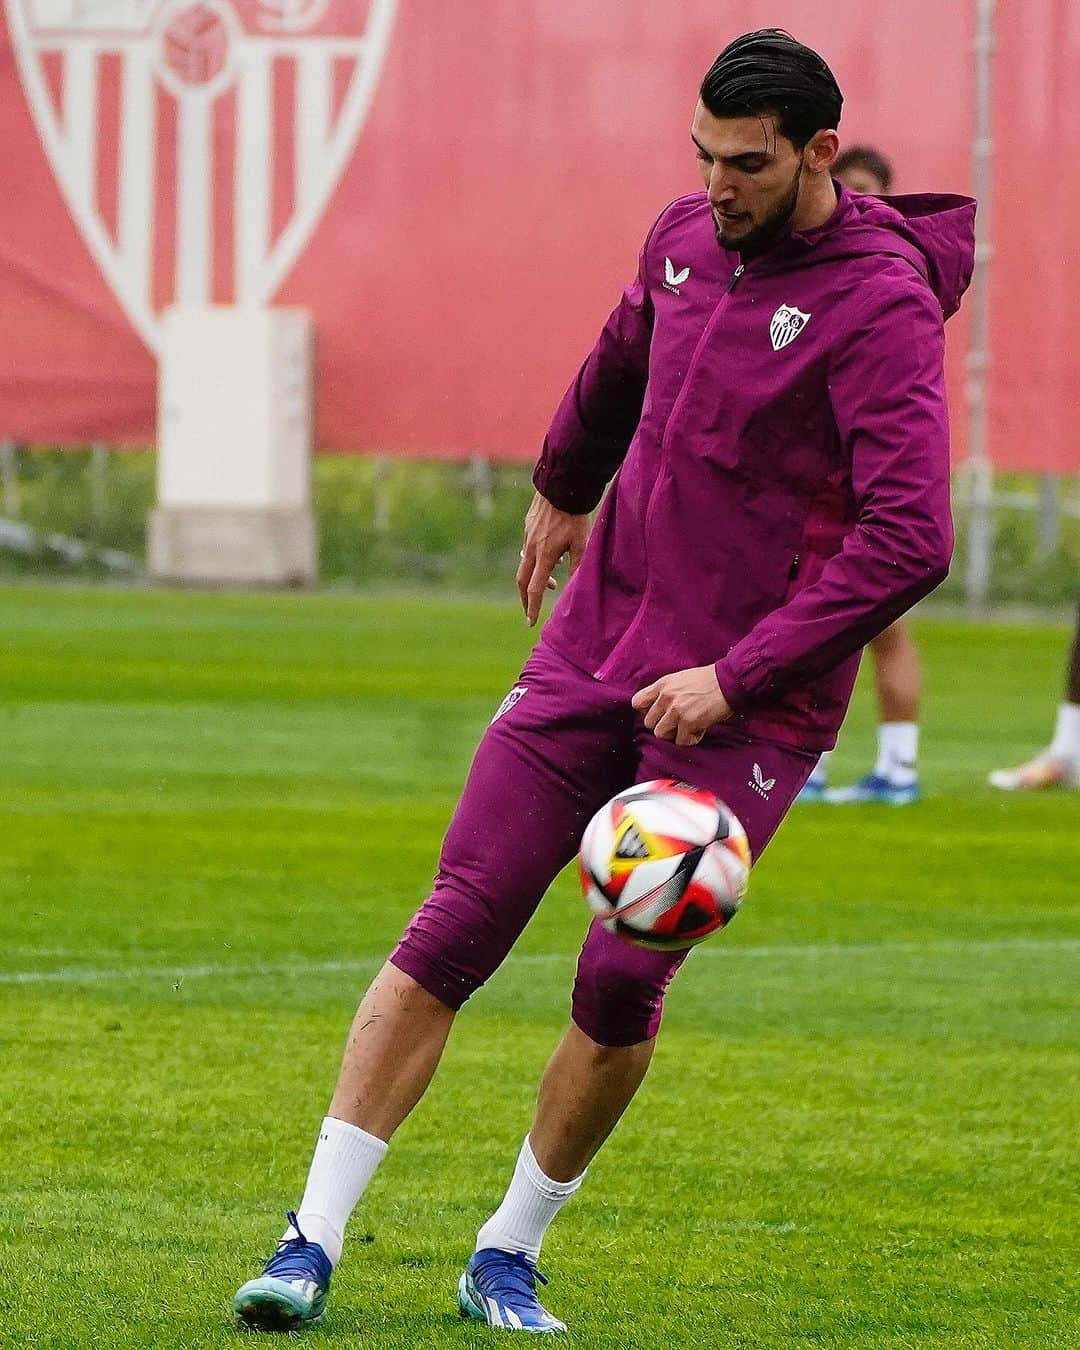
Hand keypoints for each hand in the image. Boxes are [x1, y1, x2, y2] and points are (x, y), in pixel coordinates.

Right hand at [516, 492, 590, 625]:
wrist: (561, 486)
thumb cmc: (574, 515)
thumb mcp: (582, 543)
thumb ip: (578, 566)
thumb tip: (575, 588)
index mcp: (545, 556)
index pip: (534, 589)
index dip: (532, 608)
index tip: (530, 622)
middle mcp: (531, 548)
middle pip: (522, 581)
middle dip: (524, 598)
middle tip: (529, 609)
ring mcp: (527, 536)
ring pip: (524, 563)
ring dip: (533, 577)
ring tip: (550, 581)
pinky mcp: (527, 526)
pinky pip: (527, 548)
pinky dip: (535, 558)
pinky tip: (549, 554)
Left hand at [631, 665, 732, 745]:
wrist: (729, 682)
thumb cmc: (707, 680)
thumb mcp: (680, 679)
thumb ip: (665, 692)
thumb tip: (656, 709)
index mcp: (662, 685)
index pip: (637, 703)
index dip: (646, 711)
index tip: (658, 713)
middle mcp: (666, 697)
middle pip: (648, 723)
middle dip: (663, 724)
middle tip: (677, 722)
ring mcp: (676, 711)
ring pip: (661, 734)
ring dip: (674, 733)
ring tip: (687, 726)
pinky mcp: (689, 723)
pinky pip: (680, 741)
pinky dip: (690, 739)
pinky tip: (699, 729)